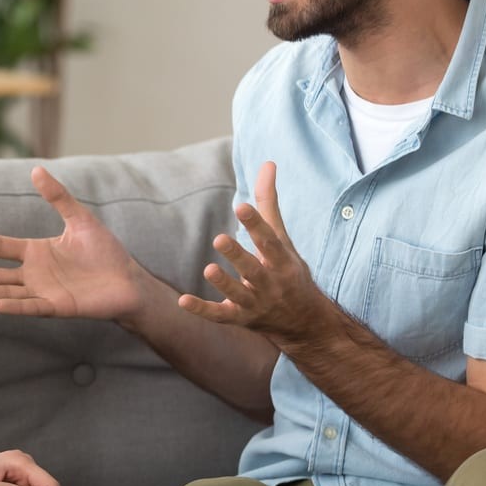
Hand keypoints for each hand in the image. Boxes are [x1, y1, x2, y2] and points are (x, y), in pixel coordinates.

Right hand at [0, 166, 142, 322]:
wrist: (129, 280)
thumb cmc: (105, 251)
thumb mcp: (79, 218)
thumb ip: (58, 197)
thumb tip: (36, 169)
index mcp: (36, 252)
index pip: (1, 247)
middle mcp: (35, 274)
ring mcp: (44, 292)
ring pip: (7, 293)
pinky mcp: (58, 307)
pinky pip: (32, 307)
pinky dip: (15, 307)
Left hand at [178, 161, 330, 348]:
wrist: (303, 322)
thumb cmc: (288, 271)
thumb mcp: (283, 239)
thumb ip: (269, 203)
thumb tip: (268, 163)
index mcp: (282, 262)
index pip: (270, 241)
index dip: (256, 224)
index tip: (242, 206)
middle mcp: (271, 283)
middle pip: (254, 269)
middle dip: (238, 256)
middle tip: (219, 238)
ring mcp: (255, 303)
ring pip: (238, 294)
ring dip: (224, 284)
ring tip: (209, 270)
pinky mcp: (240, 318)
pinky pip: (220, 315)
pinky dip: (202, 310)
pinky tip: (183, 301)